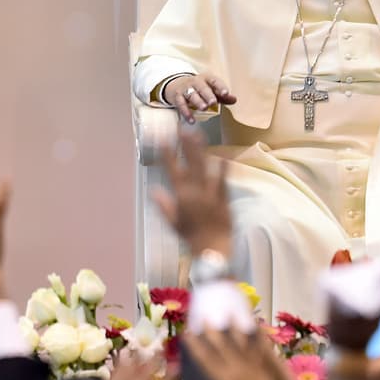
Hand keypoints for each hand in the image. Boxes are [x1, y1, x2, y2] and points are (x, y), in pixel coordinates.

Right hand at [153, 126, 232, 256]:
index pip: (173, 171)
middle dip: (185, 145)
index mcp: (182, 198)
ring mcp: (211, 194)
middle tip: (182, 130)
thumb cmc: (191, 238)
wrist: (213, 250)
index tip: (163, 141)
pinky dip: (223, 168)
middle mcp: (196, 193)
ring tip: (198, 135)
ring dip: (202, 151)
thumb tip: (154, 191)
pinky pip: (224, 180)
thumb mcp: (174, 223)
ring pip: (206, 168)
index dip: (168, 155)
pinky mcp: (224, 198)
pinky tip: (223, 156)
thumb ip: (164, 206)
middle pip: (190, 164)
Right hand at [164, 73, 236, 124]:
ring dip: (198, 101)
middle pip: (202, 87)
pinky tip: (192, 120)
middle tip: (213, 102)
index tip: (226, 93)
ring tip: (204, 108)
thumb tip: (234, 100)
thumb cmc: (200, 89)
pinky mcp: (178, 97)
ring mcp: (186, 89)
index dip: (220, 87)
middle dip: (208, 95)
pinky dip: (186, 112)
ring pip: (191, 94)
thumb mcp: (212, 90)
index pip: (214, 81)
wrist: (178, 85)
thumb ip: (223, 96)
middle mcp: (196, 82)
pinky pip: (181, 104)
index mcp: (207, 79)